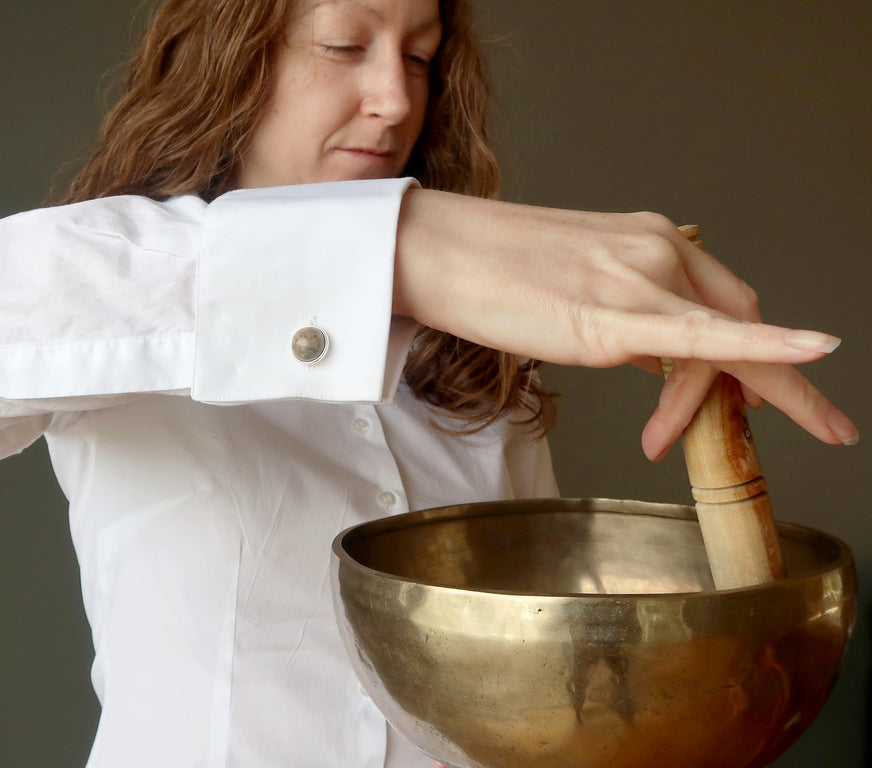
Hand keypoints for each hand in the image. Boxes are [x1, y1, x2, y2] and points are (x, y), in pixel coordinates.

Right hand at [395, 189, 857, 457]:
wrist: (433, 251)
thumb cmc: (483, 270)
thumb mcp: (573, 286)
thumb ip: (623, 313)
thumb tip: (652, 355)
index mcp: (647, 237)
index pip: (724, 297)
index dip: (758, 346)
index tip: (778, 386)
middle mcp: (658, 248)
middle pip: (736, 320)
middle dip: (761, 381)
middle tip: (757, 425)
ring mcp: (640, 278)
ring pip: (719, 344)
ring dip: (706, 403)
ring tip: (654, 440)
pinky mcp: (614, 315)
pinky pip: (708, 336)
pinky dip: (769, 348)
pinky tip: (813, 355)